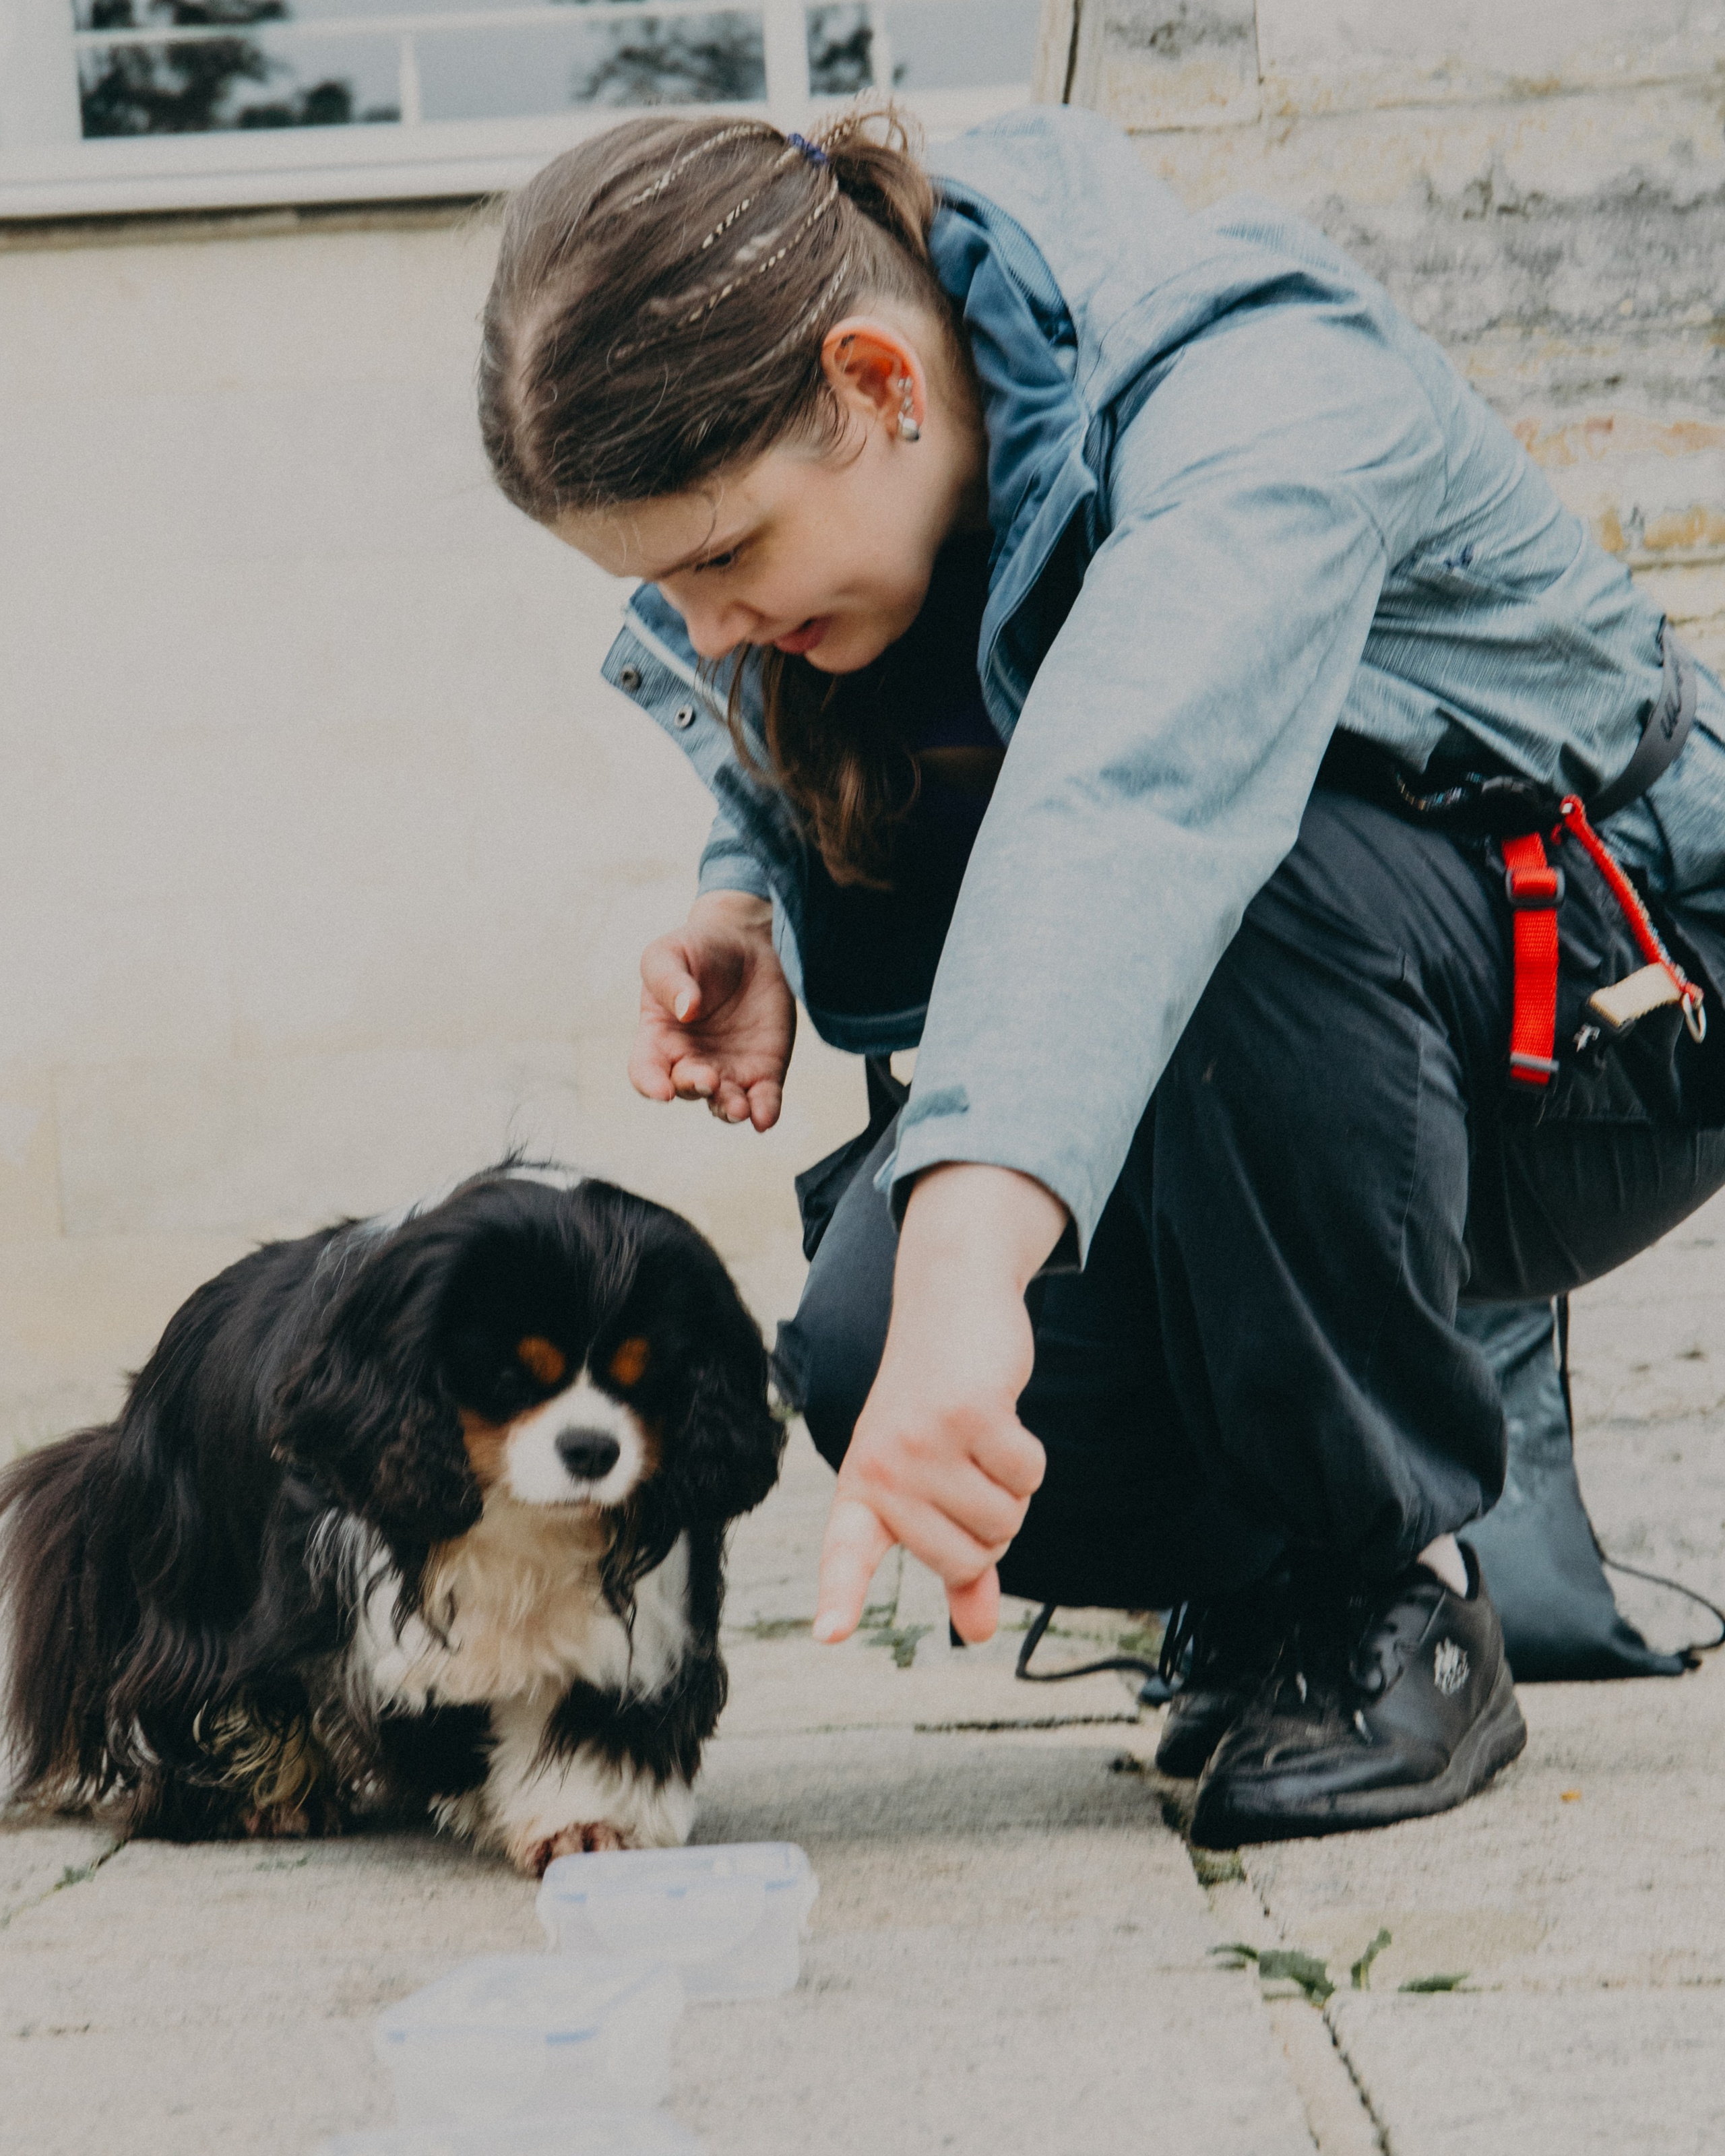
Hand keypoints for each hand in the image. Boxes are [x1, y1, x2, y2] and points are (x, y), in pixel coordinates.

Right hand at [629, 892, 795, 1130]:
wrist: (748, 942)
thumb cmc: (698, 948)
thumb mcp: (669, 953)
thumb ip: (669, 980)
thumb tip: (686, 1010)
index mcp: (659, 1039)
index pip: (646, 1071)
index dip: (650, 1084)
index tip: (662, 1090)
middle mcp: (691, 1061)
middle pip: (687, 1089)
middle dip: (696, 1088)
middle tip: (709, 1080)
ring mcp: (729, 1070)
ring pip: (724, 1103)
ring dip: (729, 1110)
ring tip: (739, 1109)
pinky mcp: (764, 1070)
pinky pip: (763, 1098)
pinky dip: (764, 1111)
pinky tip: (765, 1117)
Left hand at [813, 1164, 1065, 1644]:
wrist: (947, 1299)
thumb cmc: (937, 1403)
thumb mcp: (929, 1481)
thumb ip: (954, 1561)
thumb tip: (977, 1635)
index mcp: (863, 1490)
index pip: (848, 1553)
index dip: (841, 1596)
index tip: (830, 1632)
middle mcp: (881, 1470)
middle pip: (970, 1556)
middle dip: (992, 1523)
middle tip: (970, 1465)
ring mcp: (920, 1440)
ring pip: (1005, 1519)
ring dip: (1013, 1486)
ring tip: (979, 1437)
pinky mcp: (966, 1413)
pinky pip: (1027, 1474)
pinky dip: (1028, 1454)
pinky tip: (998, 1413)